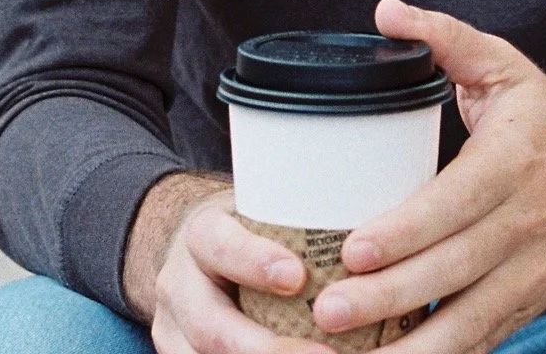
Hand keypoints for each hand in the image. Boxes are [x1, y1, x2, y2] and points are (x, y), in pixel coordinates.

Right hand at [126, 175, 333, 353]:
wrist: (197, 252)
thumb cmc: (248, 226)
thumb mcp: (261, 206)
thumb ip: (299, 215)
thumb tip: (372, 222)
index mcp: (201, 234)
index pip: (220, 245)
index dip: (254, 262)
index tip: (298, 277)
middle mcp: (178, 284)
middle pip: (211, 327)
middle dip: (266, 348)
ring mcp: (173, 330)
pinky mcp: (179, 353)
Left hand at [308, 0, 545, 353]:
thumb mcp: (502, 65)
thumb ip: (444, 37)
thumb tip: (386, 11)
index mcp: (514, 162)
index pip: (456, 203)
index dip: (406, 232)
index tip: (354, 249)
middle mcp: (526, 223)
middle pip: (453, 269)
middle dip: (388, 296)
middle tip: (327, 310)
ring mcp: (530, 273)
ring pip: (467, 320)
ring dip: (409, 348)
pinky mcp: (528, 306)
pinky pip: (480, 341)